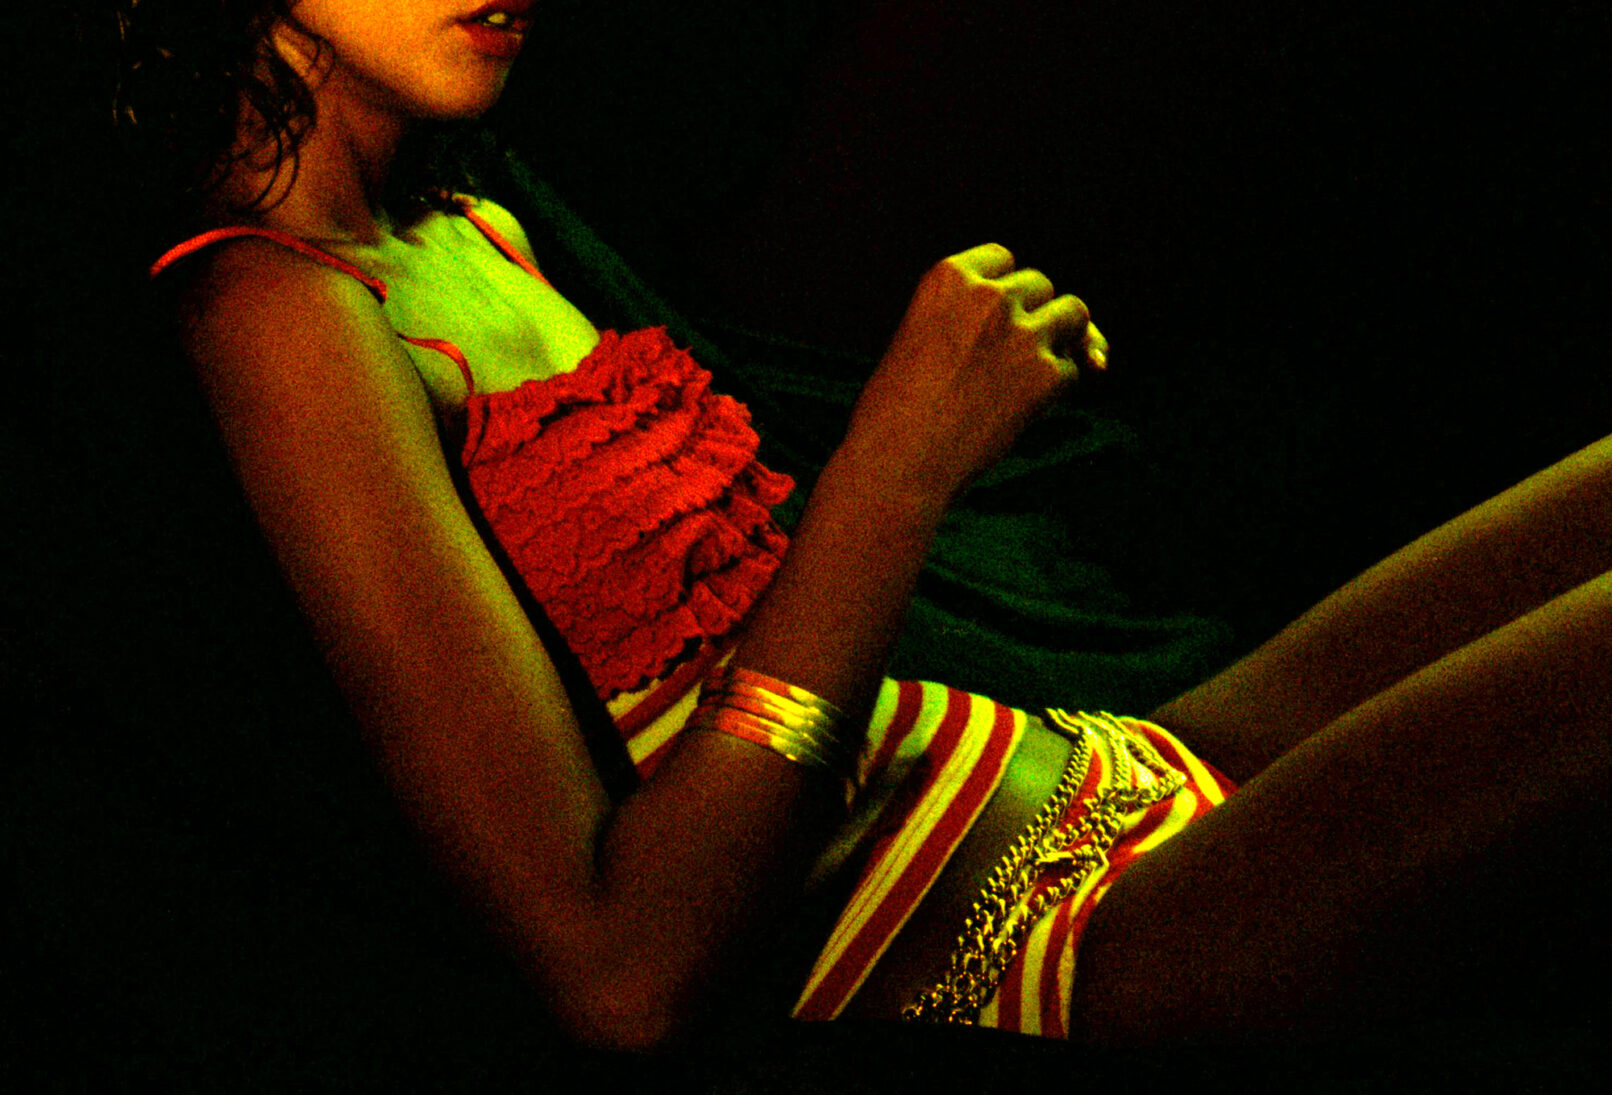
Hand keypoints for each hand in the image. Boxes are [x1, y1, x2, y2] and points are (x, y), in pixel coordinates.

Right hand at [838, 243, 1107, 503]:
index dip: (1004, 291)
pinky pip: (1073, 369)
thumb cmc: (894, 416)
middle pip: (1039, 285)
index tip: (995, 318)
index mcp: (948, 277)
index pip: (1001, 259)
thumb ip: (971, 324)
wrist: (897, 465)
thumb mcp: (918, 343)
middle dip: (1031, 316)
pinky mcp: (1047, 375)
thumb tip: (1062, 341)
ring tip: (1035, 373)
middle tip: (1008, 360)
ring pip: (1074, 314)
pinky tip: (1025, 412)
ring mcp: (1023, 334)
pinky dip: (1058, 389)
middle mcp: (990, 296)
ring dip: (1065, 338)